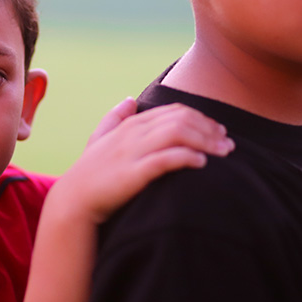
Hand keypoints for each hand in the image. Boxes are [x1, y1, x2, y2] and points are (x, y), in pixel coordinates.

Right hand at [51, 99, 232, 223]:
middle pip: (181, 119)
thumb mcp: (101, 139)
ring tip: (223, 153)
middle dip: (209, 129)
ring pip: (177, 133)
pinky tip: (202, 163)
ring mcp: (132, 151)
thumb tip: (130, 99)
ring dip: (205, 141)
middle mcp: (133, 133)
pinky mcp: (133, 173)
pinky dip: (186, 157)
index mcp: (131, 124)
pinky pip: (165, 159)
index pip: (174, 111)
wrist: (73, 201)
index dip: (201, 119)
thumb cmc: (90, 173)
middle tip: (229, 144)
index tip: (219, 132)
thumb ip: (115, 118)